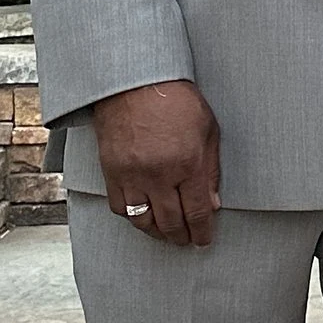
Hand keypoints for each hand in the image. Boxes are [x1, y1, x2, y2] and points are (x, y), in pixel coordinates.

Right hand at [94, 78, 220, 248]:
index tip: (204, 239)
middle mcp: (158, 175)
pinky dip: (132, 217)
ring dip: (157, 232)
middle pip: (170, 223)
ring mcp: (132, 175)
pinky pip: (120, 207)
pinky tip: (142, 216)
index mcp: (187, 164)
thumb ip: (211, 169)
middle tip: (187, 241)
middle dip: (182, 237)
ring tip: (166, 234)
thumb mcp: (208, 129)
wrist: (133, 80)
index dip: (202, 232)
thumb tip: (212, 203)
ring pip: (143, 221)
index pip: (197, 212)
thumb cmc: (174, 98)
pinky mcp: (111, 171)